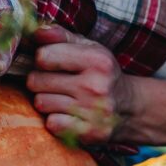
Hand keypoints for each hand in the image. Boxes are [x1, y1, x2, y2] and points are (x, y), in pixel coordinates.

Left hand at [25, 25, 134, 144]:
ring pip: (40, 103)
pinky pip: (51, 123)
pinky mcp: (89, 132)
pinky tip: (67, 114)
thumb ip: (60, 36)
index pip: (43, 56)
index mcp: (96, 59)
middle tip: (54, 82)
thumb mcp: (88, 47)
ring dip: (45, 100)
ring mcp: (93, 111)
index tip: (51, 63)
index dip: (42, 59)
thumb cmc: (101, 73)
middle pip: (36, 81)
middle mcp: (96, 85)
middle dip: (39, 80)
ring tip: (61, 97)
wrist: (130, 108)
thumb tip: (36, 32)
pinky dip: (55, 120)